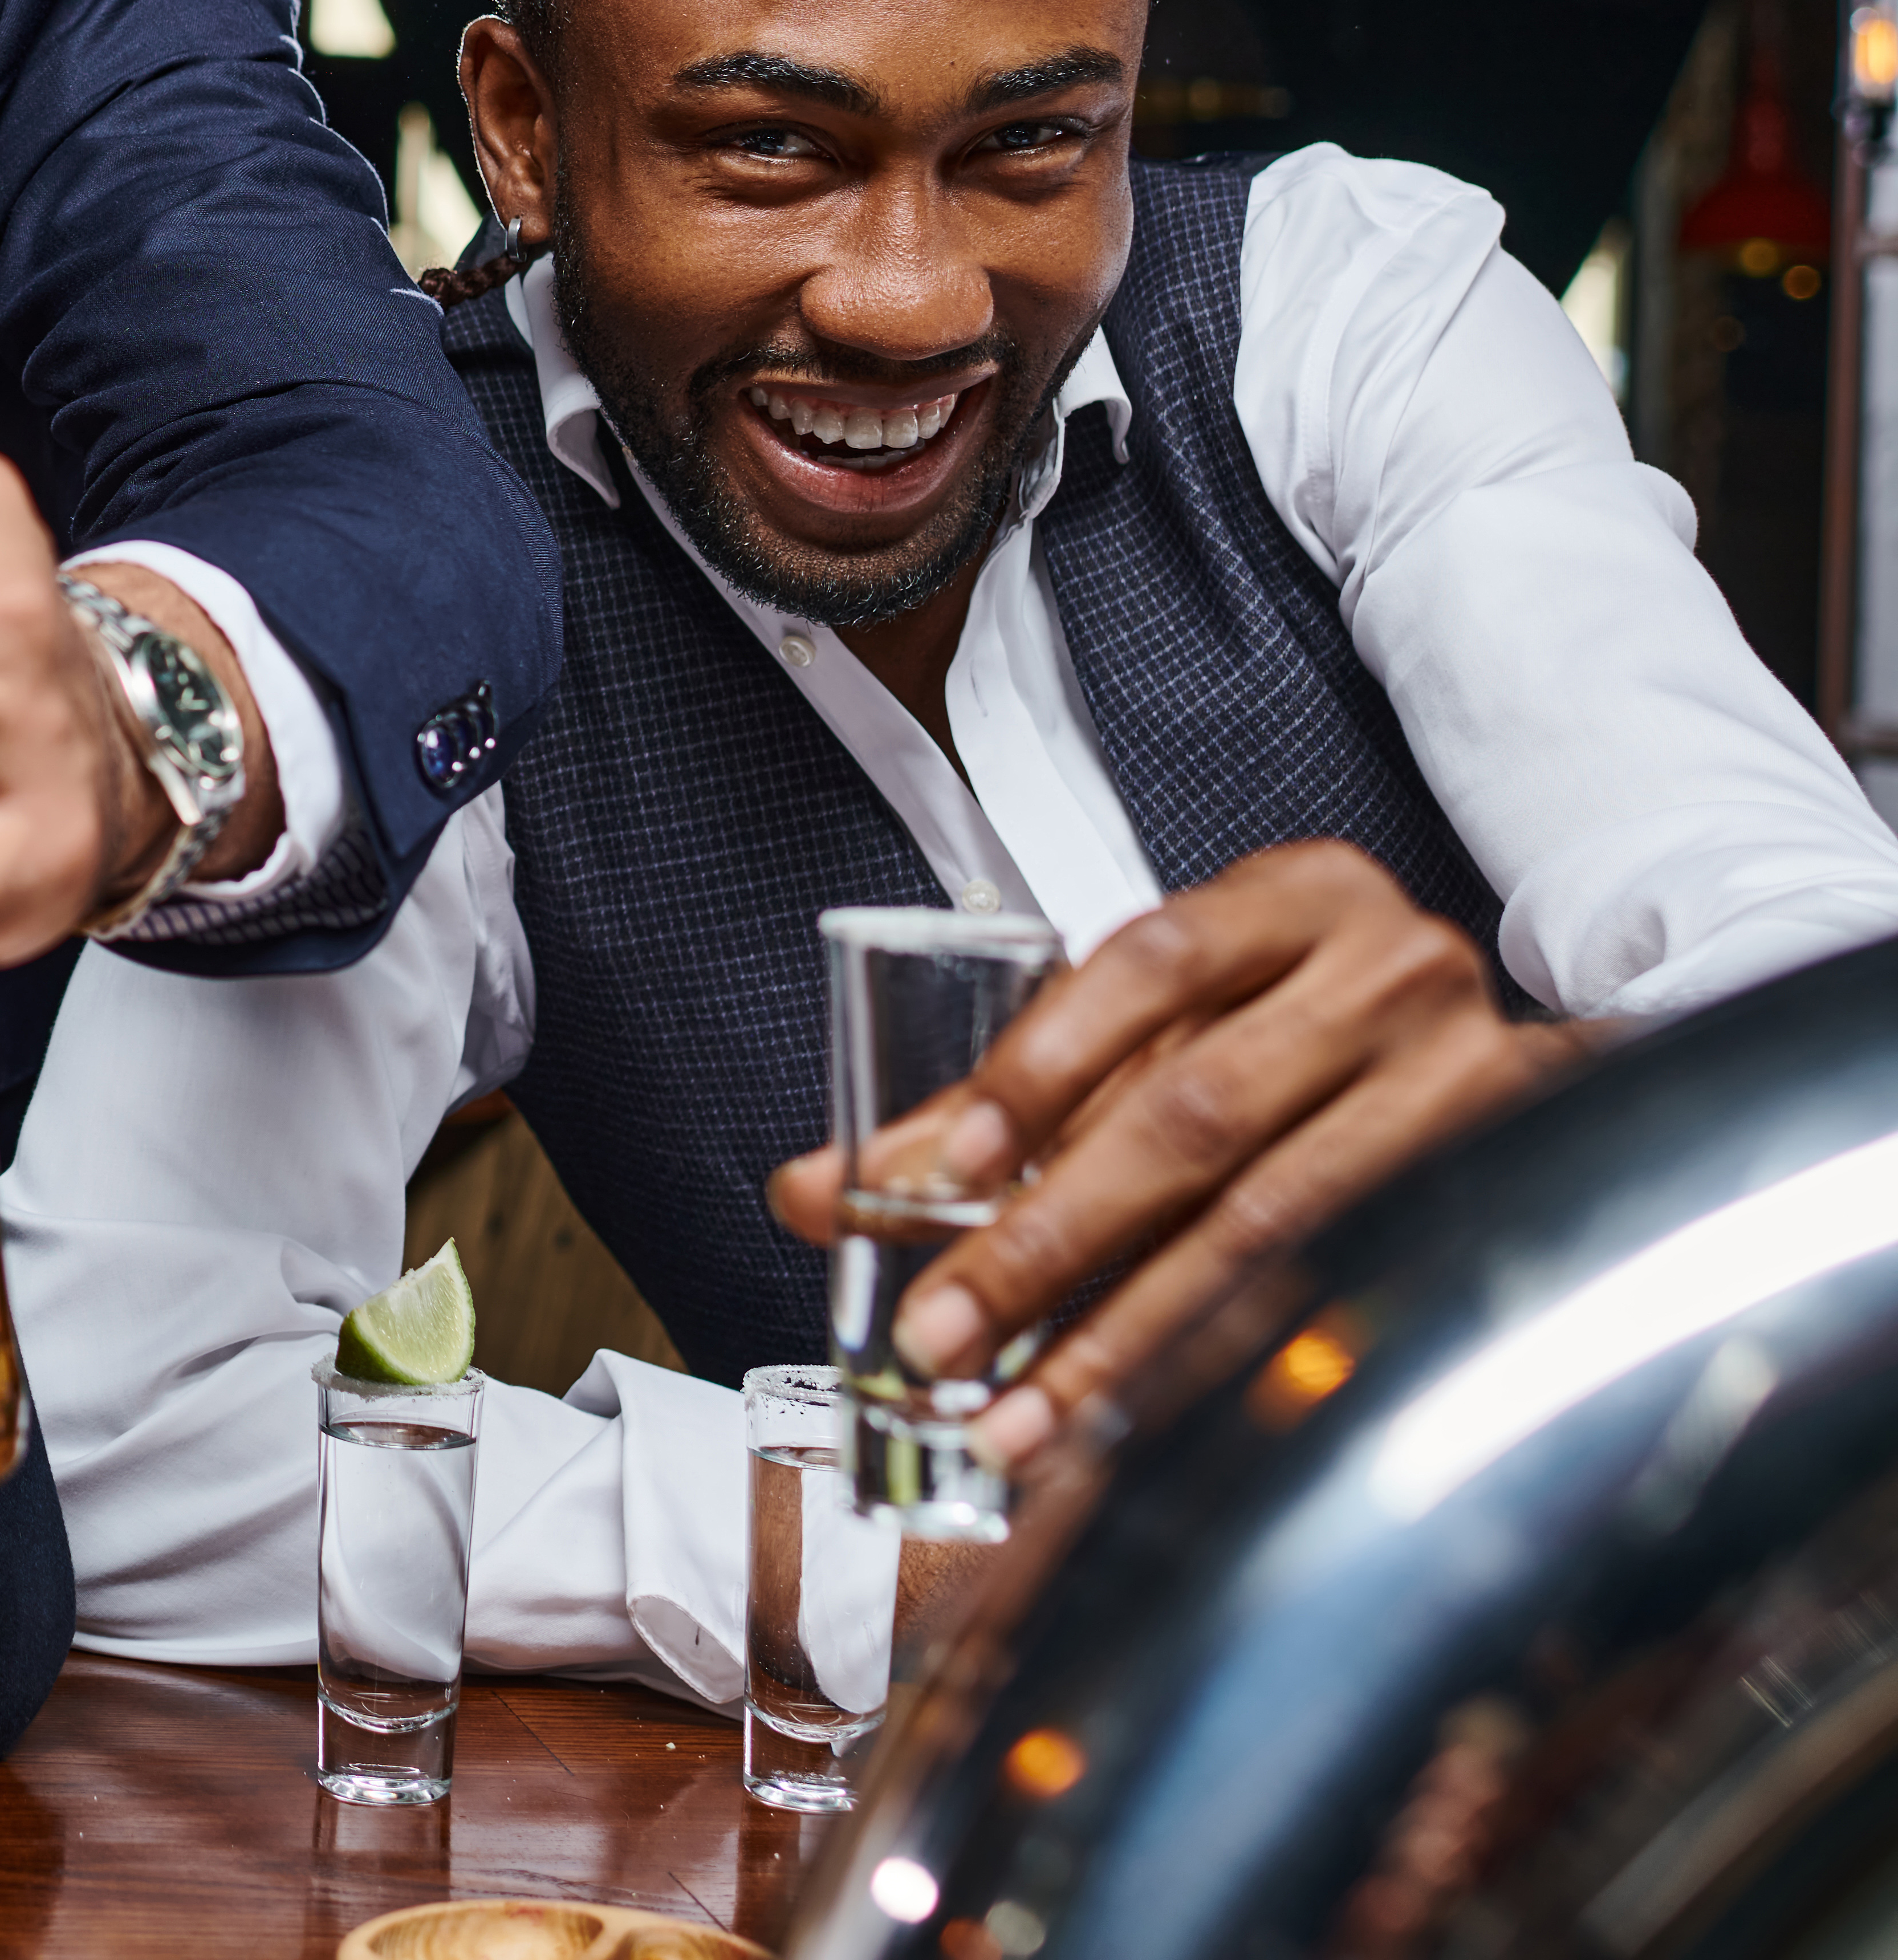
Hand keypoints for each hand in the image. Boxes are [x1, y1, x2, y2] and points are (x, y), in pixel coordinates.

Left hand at [764, 841, 1585, 1466]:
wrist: (1495, 1049)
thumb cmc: (1286, 1027)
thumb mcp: (1156, 1027)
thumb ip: (992, 1103)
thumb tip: (817, 1193)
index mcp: (1295, 898)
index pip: (1148, 968)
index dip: (1041, 1068)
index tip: (944, 1173)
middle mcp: (1390, 972)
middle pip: (1199, 1114)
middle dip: (1053, 1239)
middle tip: (940, 1334)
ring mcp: (1467, 1079)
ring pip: (1275, 1223)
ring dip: (1127, 1334)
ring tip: (1019, 1418)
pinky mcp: (1503, 1184)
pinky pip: (1342, 1289)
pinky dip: (1223, 1358)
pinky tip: (1137, 1422)